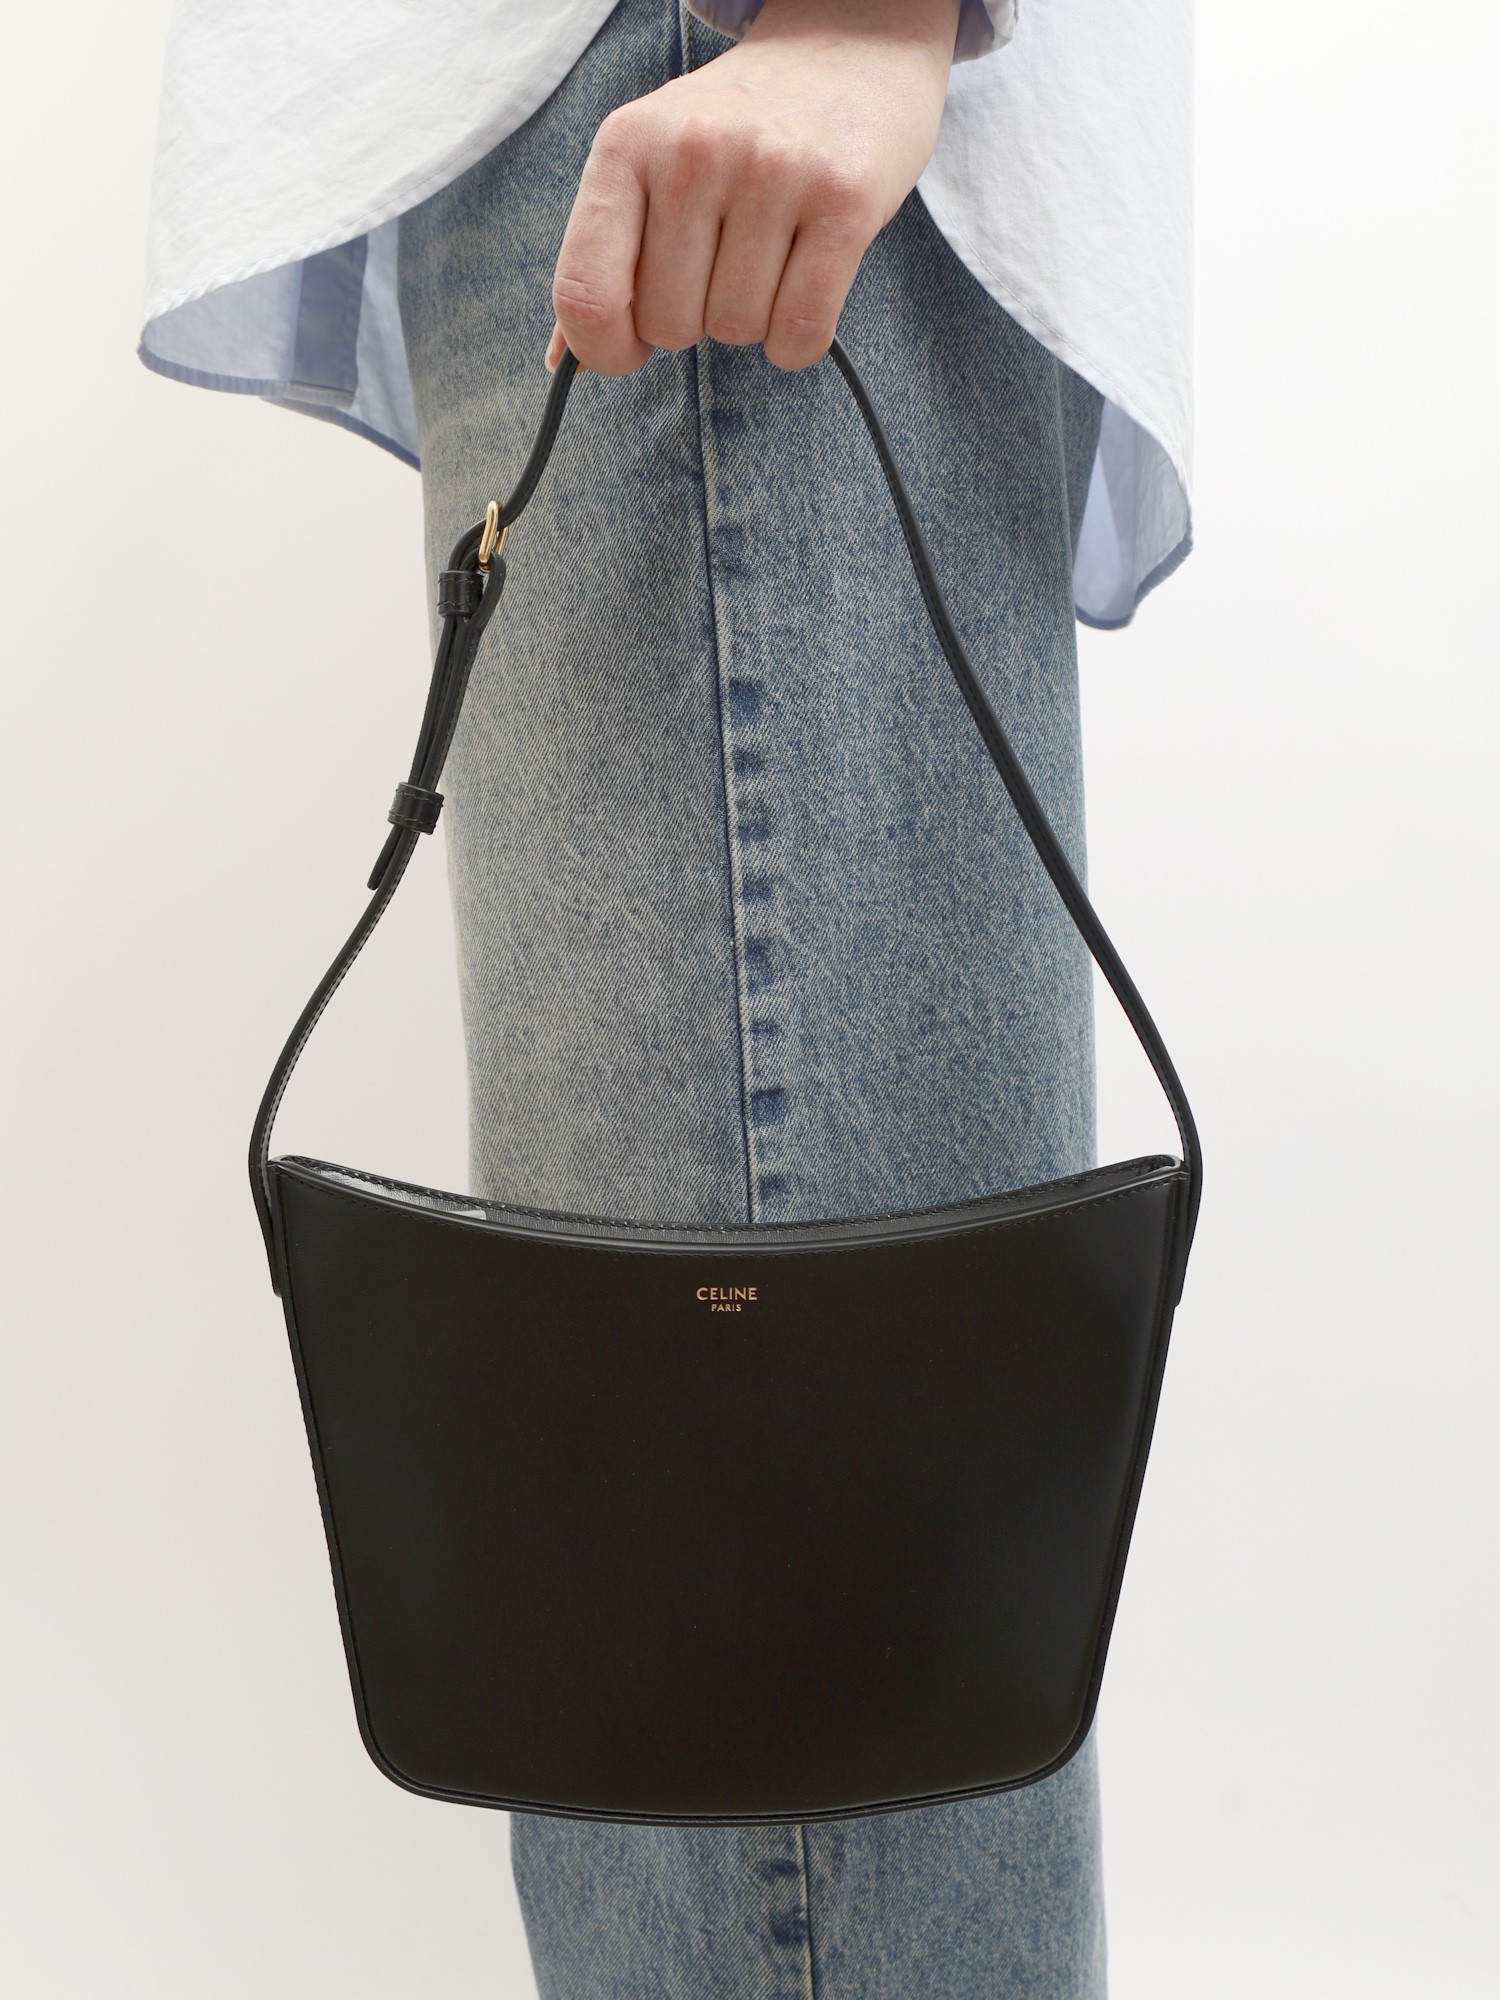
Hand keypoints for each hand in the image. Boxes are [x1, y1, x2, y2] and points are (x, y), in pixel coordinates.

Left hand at [547, 0, 962, 375]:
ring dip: (752, 322)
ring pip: (738, 331)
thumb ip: (603, 255)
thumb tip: (568, 362)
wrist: (847, 52)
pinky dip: (797, 340)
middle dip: (694, 320)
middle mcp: (695, 150)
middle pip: (669, 325)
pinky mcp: (843, 199)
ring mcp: (773, 171)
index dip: (604, 348)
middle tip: (720, 266)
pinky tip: (801, 293)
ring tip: (768, 257)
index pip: (587, 292)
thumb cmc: (736, 131)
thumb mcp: (650, 163)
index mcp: (627, 144)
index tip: (629, 349)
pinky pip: (800, 331)